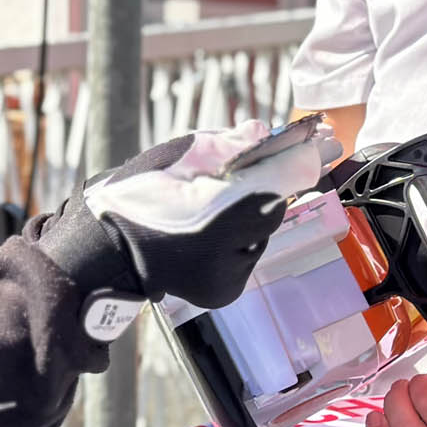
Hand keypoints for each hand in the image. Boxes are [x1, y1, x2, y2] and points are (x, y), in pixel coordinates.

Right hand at [79, 120, 339, 307]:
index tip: (323, 138)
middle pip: (271, 208)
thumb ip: (222, 145)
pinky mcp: (224, 293)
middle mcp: (225, 253)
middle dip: (273, 184)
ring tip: (218, 204)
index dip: (302, 158)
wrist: (103, 253)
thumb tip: (262, 132)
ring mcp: (226, 278)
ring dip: (250, 214)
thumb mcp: (171, 156)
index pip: (278, 181)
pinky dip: (237, 239)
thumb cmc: (133, 195)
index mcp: (211, 212)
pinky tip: (209, 232)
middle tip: (282, 159)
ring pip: (259, 233)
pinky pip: (246, 254)